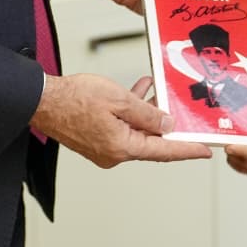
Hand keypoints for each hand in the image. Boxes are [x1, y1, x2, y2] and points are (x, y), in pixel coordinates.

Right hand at [32, 73, 211, 167]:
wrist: (42, 100)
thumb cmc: (74, 99)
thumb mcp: (119, 99)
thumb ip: (147, 113)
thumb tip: (167, 123)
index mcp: (122, 147)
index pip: (163, 151)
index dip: (186, 149)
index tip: (204, 151)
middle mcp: (114, 154)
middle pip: (150, 141)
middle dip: (166, 125)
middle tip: (184, 116)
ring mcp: (104, 149)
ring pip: (136, 132)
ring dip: (147, 114)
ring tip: (157, 93)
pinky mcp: (96, 139)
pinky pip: (121, 128)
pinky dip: (131, 113)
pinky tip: (138, 92)